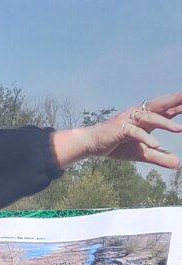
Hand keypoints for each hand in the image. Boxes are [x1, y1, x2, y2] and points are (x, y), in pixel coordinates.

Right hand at [52, 92, 181, 168]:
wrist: (91, 144)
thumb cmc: (116, 145)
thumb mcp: (142, 153)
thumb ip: (159, 157)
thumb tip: (178, 163)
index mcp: (145, 119)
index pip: (166, 111)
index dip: (179, 107)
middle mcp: (137, 115)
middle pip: (159, 106)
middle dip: (174, 101)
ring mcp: (127, 121)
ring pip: (148, 117)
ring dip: (164, 123)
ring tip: (179, 129)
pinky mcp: (118, 129)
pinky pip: (134, 132)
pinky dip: (145, 138)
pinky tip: (156, 144)